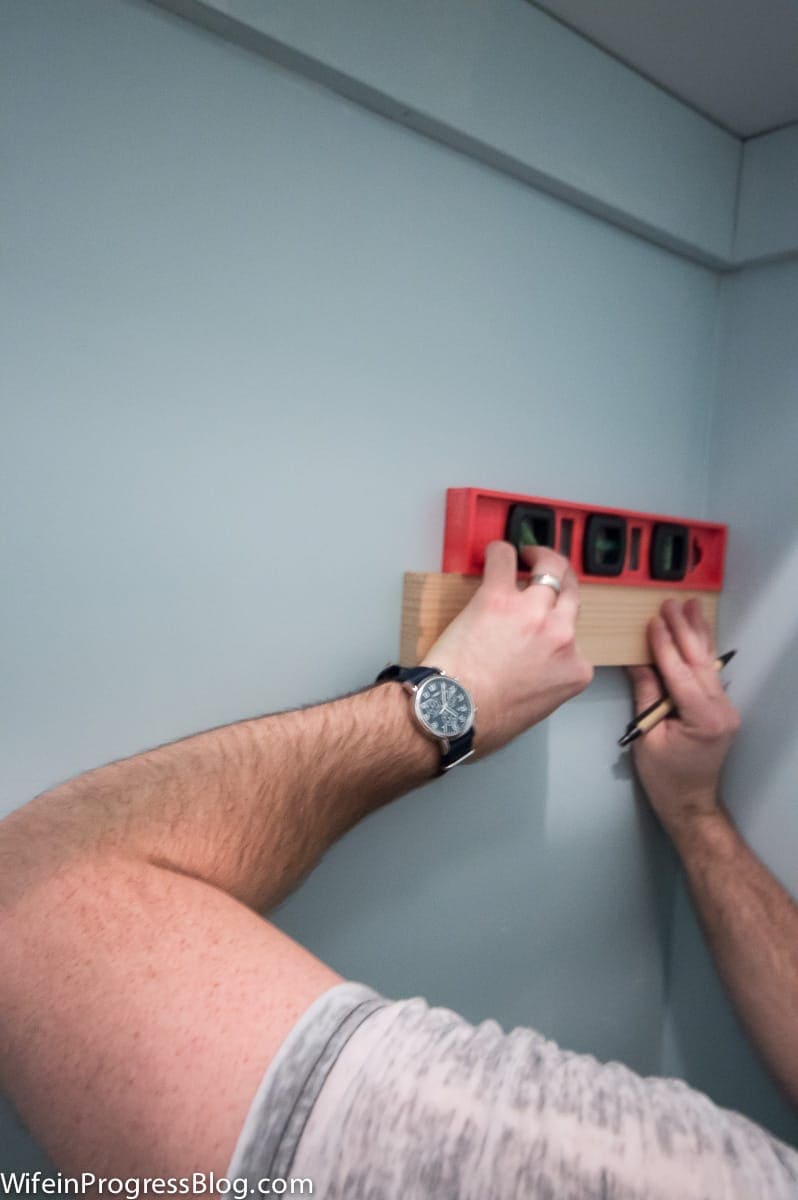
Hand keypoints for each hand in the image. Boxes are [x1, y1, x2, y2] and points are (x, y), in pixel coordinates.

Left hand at [422, 541, 592, 755]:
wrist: (453, 713)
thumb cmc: (485, 722)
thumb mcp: (535, 710)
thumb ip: (543, 684)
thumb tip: (525, 674)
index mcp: (574, 670)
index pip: (575, 643)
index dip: (557, 633)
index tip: (543, 629)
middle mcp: (562, 637)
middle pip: (571, 595)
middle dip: (562, 581)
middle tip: (547, 571)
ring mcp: (534, 613)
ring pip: (550, 569)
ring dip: (540, 557)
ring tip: (527, 554)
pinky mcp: (499, 596)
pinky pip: (505, 558)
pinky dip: (502, 551)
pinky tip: (496, 552)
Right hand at [627, 599, 739, 837]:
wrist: (690, 803)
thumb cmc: (664, 778)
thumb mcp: (647, 737)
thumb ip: (646, 696)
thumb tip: (639, 662)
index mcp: (703, 719)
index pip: (680, 673)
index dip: (665, 646)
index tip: (654, 621)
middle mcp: (722, 710)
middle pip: (699, 662)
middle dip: (684, 630)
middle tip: (672, 603)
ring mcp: (726, 708)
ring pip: (708, 663)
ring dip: (697, 634)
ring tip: (690, 607)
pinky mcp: (722, 709)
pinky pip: (709, 674)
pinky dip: (700, 651)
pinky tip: (696, 633)